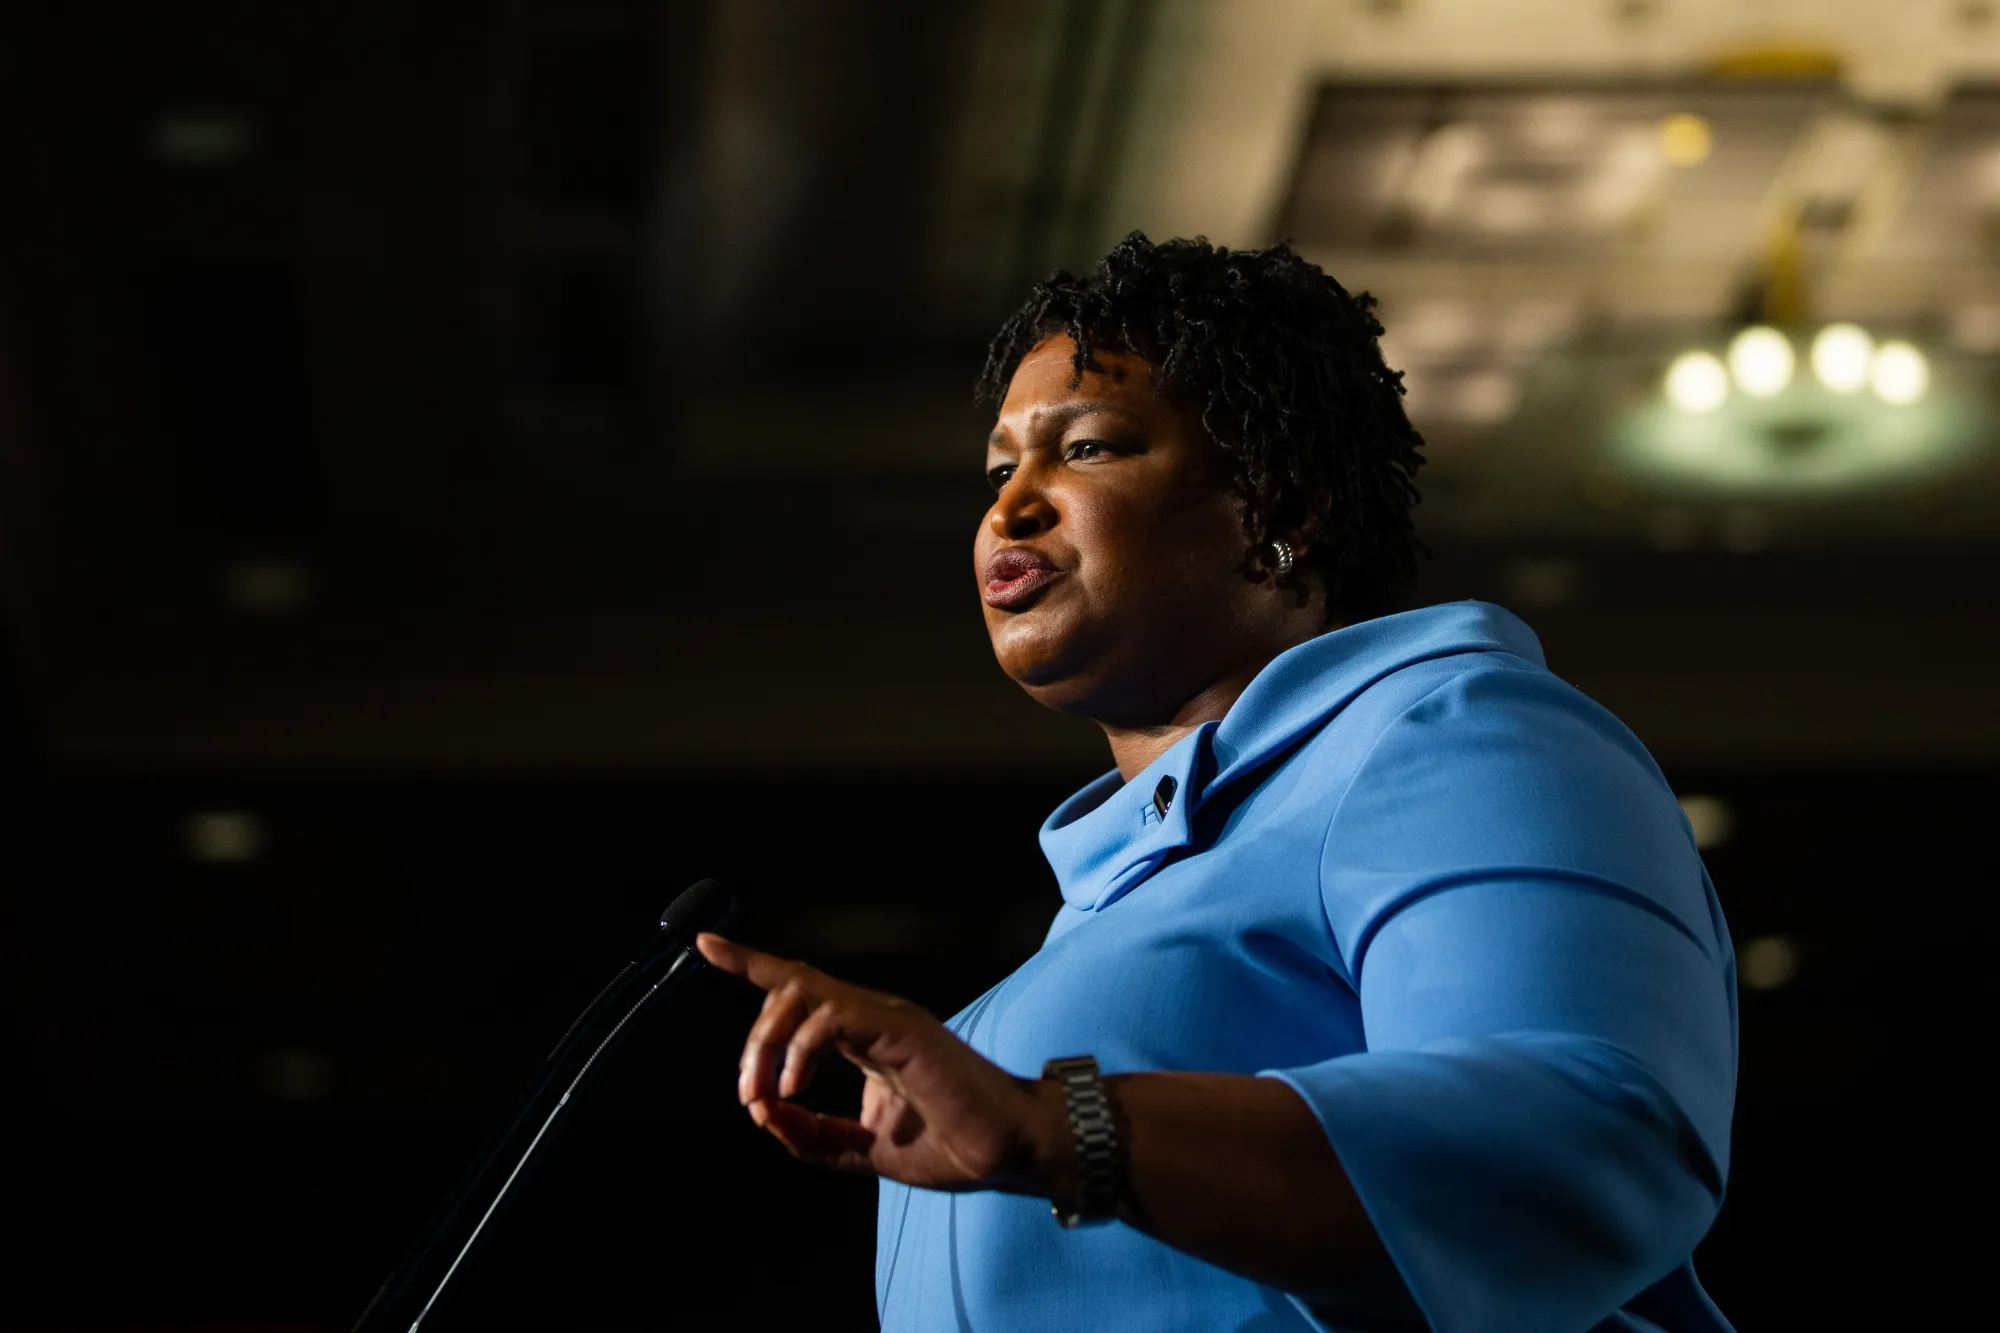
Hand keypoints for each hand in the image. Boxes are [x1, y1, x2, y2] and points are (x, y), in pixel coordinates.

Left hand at [696, 933, 1065, 1193]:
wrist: (1008, 1152)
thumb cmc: (951, 1145)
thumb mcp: (862, 1148)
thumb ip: (814, 1134)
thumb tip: (764, 1114)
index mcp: (864, 1034)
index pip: (798, 986)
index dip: (750, 961)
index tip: (704, 944)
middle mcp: (871, 1014)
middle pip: (787, 988)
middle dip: (753, 1041)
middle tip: (748, 1096)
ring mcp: (886, 1015)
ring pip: (802, 991)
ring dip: (767, 1041)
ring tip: (767, 1093)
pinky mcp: (899, 1027)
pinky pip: (831, 1015)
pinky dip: (800, 1049)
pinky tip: (793, 1089)